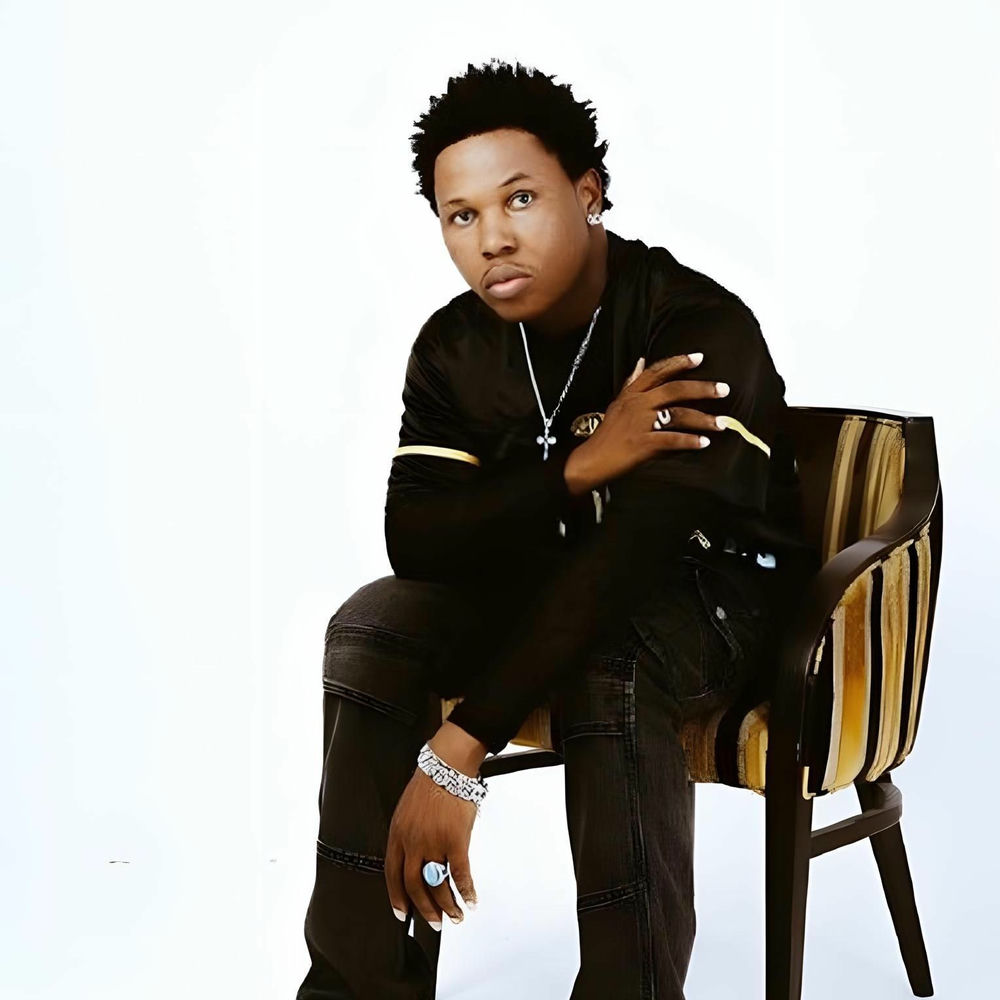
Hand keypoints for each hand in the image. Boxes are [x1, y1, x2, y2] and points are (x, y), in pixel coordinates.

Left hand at [384, 737, 481, 931]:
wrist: (446, 765)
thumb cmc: (429, 784)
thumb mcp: (406, 810)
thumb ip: (407, 836)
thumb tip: (414, 858)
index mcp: (397, 835)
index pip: (392, 875)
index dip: (397, 898)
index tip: (403, 914)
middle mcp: (412, 843)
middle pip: (414, 886)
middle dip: (424, 909)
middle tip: (434, 922)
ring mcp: (433, 843)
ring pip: (437, 885)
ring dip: (447, 905)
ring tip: (455, 916)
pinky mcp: (455, 840)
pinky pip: (460, 874)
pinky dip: (466, 891)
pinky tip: (470, 899)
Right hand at [563, 351, 728, 496]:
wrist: (590, 460)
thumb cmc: (605, 435)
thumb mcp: (616, 404)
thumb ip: (632, 384)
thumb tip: (640, 362)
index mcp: (632, 394)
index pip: (657, 371)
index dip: (678, 362)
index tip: (699, 357)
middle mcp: (637, 405)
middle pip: (675, 390)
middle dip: (702, 388)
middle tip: (724, 389)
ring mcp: (640, 424)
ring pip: (678, 415)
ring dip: (703, 419)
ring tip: (722, 423)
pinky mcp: (642, 444)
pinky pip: (671, 440)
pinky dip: (689, 441)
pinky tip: (704, 443)